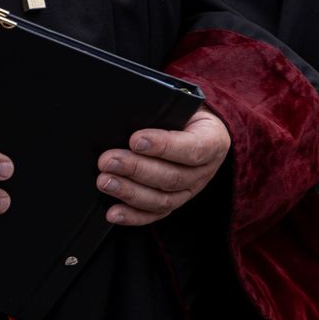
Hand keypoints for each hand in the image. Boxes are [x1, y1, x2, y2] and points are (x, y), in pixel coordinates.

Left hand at [96, 109, 230, 226]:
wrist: (197, 127)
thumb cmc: (186, 112)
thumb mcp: (184, 103)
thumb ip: (164, 109)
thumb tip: (131, 113)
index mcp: (212, 140)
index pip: (192, 147)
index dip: (163, 146)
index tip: (135, 139)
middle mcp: (204, 170)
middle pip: (172, 176)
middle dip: (136, 169)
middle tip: (108, 160)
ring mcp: (190, 190)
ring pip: (162, 199)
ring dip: (130, 192)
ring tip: (105, 181)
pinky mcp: (175, 202)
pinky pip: (155, 214)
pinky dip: (133, 216)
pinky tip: (113, 212)